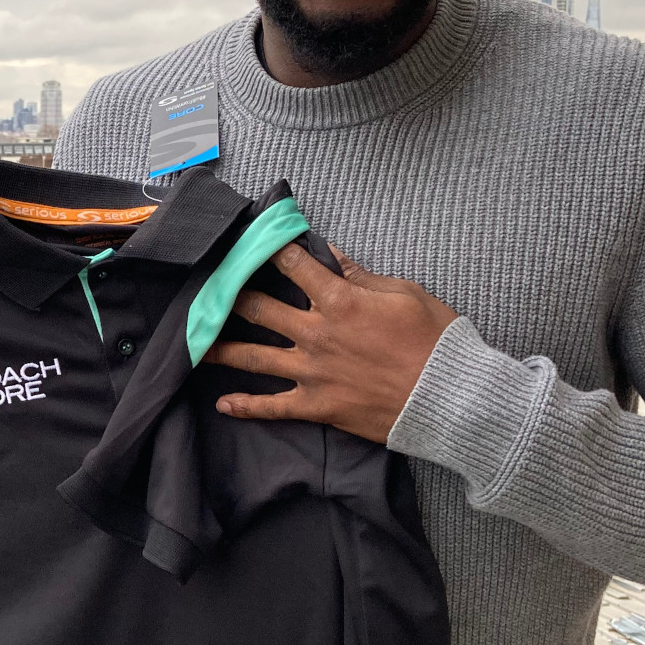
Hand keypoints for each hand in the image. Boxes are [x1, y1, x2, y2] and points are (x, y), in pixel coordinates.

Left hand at [201, 242, 457, 443]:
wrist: (450, 398)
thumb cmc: (435, 342)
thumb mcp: (405, 294)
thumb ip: (362, 276)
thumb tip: (332, 254)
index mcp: (339, 300)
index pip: (292, 265)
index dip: (269, 247)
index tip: (251, 237)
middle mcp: (316, 333)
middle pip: (259, 308)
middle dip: (231, 294)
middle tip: (207, 286)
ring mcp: (312, 371)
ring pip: (254, 357)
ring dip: (221, 348)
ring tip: (195, 343)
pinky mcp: (317, 406)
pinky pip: (273, 407)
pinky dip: (246, 406)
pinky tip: (224, 405)